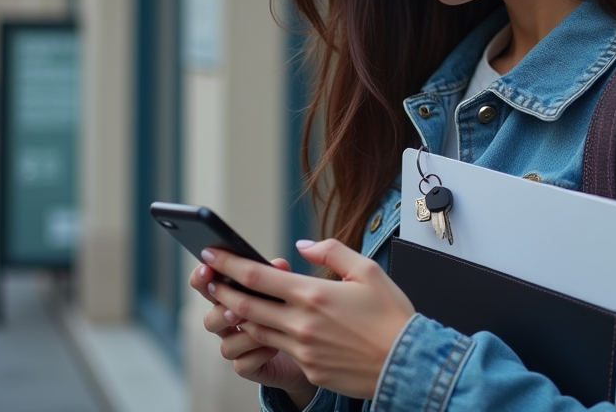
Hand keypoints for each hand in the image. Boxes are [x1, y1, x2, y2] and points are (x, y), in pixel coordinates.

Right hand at [189, 257, 315, 404]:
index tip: (206, 269)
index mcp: (231, 296)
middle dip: (220, 314)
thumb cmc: (292, 310)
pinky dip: (257, 355)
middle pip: (210, 320)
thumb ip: (280, 276)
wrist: (309, 345)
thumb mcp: (286, 288)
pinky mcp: (248, 367)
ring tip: (261, 328)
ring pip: (226, 345)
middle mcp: (228, 324)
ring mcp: (237, 347)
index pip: (206, 285)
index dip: (201, 278)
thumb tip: (280, 264)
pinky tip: (274, 347)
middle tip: (235, 311)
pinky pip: (242, 364)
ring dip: (243, 336)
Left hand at [204, 239, 415, 399]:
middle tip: (208, 280)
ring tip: (228, 303)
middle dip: (222, 290)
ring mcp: (302, 350)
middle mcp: (301, 323)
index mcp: (313, 294)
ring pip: (257, 330)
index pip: (257, 276)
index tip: (210, 254)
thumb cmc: (392, 315)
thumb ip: (331, 251)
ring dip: (239, 316)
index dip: (228, 264)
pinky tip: (265, 329)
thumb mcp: (367, 271)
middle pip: (246, 306)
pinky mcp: (309, 369)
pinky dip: (268, 337)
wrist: (408, 363)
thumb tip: (302, 245)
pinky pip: (280, 350)